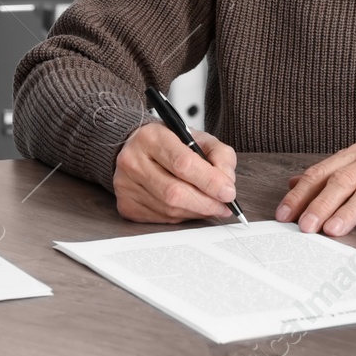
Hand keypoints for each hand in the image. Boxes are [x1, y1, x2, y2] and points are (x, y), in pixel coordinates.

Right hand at [113, 123, 237, 222]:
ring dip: (196, 211)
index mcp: (152, 137)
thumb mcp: (199, 138)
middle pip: (174, 192)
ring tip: (210, 206)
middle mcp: (133, 161)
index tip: (228, 192)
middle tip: (224, 205)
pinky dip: (182, 216)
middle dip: (206, 202)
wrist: (137, 149)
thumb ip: (220, 155)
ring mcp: (126, 185)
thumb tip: (227, 183)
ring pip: (169, 209)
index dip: (209, 181)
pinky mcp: (126, 205)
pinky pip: (161, 218)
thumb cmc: (170, 143)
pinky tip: (189, 207)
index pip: (183, 163)